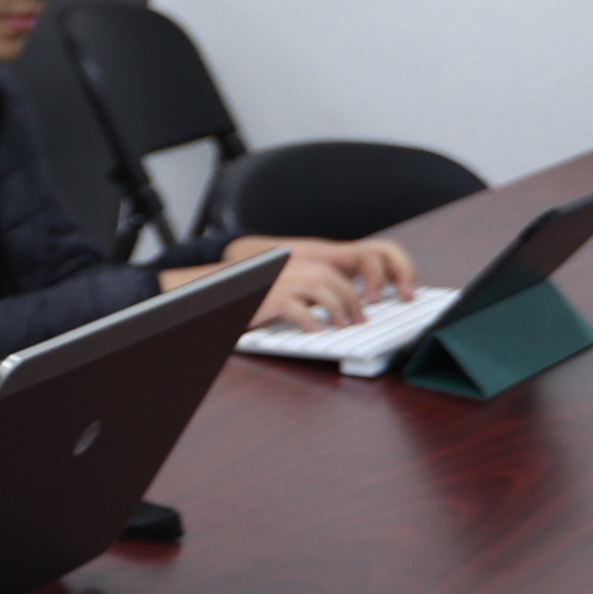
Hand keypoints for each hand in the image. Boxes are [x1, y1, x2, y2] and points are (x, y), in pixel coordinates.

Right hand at [175, 235, 416, 330]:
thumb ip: (310, 292)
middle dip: (353, 301)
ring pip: (323, 288)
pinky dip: (310, 321)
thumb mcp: (284, 290)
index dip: (366, 280)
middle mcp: (293, 267)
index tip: (381, 298)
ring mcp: (281, 281)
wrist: (211, 295)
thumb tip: (343, 307)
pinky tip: (314, 330)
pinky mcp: (269, 298)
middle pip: (335, 278)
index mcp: (301, 262)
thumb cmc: (249, 297)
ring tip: (342, 326)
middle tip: (358, 320)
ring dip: (338, 309)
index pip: (343, 264)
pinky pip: (297, 308)